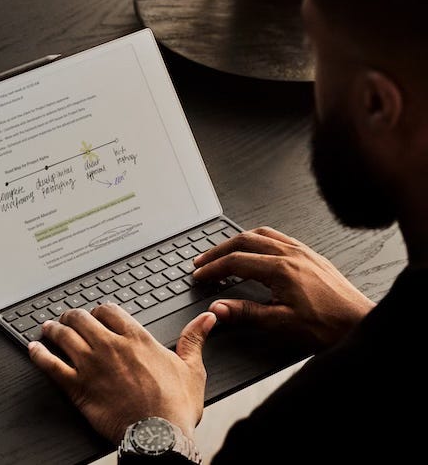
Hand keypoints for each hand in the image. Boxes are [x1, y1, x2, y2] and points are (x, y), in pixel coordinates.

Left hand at [28, 303, 215, 443]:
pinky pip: (50, 364)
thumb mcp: (192, 369)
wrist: (158, 435)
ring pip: (63, 336)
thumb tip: (207, 319)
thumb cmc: (175, 407)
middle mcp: (110, 346)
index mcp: (136, 339)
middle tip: (67, 318)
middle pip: (81, 318)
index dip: (99, 310)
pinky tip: (33, 349)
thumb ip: (194, 339)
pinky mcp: (77, 386)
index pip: (109, 310)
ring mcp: (91, 365)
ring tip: (47, 328)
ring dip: (52, 329)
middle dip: (72, 316)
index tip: (96, 314)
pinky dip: (38, 354)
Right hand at [193, 226, 374, 348]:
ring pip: (261, 234)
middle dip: (219, 250)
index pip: (236, 261)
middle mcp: (291, 254)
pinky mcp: (311, 255)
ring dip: (237, 241)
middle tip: (202, 261)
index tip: (199, 275)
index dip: (213, 268)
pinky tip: (256, 248)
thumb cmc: (328, 325)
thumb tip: (218, 307)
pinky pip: (279, 236)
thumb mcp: (281, 323)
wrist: (360, 323)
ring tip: (223, 251)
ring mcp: (302, 251)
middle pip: (244, 241)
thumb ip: (246, 312)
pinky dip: (258, 239)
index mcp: (281, 269)